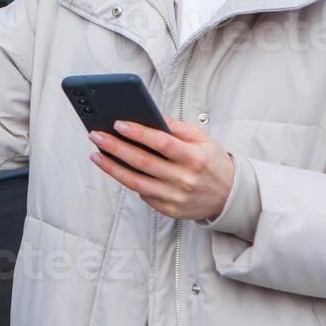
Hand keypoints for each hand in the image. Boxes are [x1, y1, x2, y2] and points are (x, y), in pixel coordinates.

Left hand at [87, 116, 234, 221]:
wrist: (229, 197)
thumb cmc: (212, 163)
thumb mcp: (203, 140)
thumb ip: (177, 128)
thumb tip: (150, 116)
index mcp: (194, 158)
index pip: (162, 143)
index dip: (139, 133)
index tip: (118, 123)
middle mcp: (184, 179)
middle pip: (143, 162)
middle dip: (116, 147)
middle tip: (96, 135)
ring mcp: (175, 197)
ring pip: (136, 182)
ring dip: (112, 167)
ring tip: (96, 154)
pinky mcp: (168, 210)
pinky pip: (142, 194)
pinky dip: (127, 180)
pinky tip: (114, 168)